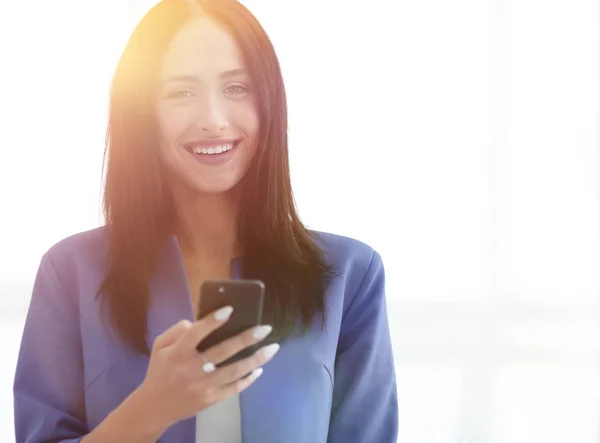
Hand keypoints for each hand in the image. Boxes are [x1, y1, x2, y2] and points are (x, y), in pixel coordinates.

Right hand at [134, 306, 278, 431]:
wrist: (155, 407)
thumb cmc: (160, 370)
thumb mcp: (160, 346)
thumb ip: (178, 330)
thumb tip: (200, 322)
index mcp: (177, 353)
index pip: (196, 334)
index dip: (213, 321)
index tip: (231, 309)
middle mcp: (191, 369)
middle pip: (222, 352)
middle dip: (246, 339)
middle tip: (265, 328)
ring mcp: (203, 386)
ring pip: (234, 371)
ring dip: (256, 359)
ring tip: (272, 348)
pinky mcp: (210, 399)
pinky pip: (233, 388)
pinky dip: (248, 379)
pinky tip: (259, 369)